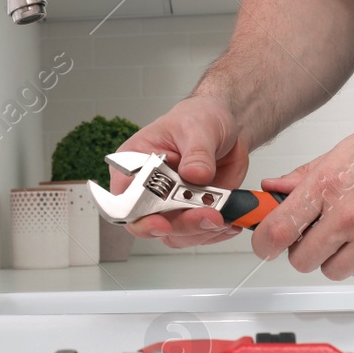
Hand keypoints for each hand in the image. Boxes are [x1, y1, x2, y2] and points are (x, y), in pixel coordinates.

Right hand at [110, 96, 250, 247]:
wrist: (224, 127)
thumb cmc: (198, 118)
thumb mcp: (198, 128)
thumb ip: (197, 152)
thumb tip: (196, 173)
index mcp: (134, 165)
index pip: (124, 201)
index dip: (139, 217)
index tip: (162, 222)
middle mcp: (147, 190)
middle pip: (152, 224)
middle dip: (182, 225)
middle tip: (209, 215)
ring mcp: (170, 204)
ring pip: (177, 234)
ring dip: (202, 230)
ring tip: (224, 216)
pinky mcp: (192, 212)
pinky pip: (199, 233)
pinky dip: (216, 231)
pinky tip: (229, 220)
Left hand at [251, 110, 353, 279]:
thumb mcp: (345, 149)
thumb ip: (305, 175)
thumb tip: (276, 188)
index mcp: (329, 186)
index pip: (277, 230)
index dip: (263, 242)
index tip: (263, 242)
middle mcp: (349, 216)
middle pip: (302, 260)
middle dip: (301, 249)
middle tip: (309, 234)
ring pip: (333, 271)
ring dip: (333, 257)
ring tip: (345, 233)